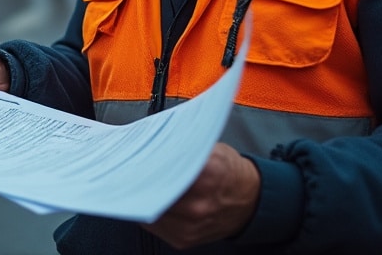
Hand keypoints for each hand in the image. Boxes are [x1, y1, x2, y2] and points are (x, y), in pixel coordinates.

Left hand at [141, 143, 259, 248]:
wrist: (251, 201)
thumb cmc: (232, 174)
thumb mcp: (213, 149)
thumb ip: (185, 146)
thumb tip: (156, 142)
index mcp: (206, 176)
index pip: (163, 168)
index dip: (146, 162)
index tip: (136, 157)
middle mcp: (198, 205)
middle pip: (152, 191)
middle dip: (140, 180)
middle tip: (130, 169)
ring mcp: (189, 226)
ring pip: (149, 210)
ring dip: (141, 197)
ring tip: (137, 183)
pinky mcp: (183, 239)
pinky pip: (154, 225)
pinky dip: (149, 211)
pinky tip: (149, 199)